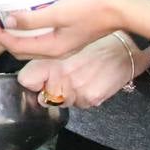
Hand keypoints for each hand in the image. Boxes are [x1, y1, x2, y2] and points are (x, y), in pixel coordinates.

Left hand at [0, 0, 125, 59]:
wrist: (120, 10)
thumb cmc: (91, 9)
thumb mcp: (59, 12)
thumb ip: (33, 19)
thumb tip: (9, 22)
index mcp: (51, 48)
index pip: (16, 47)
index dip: (0, 35)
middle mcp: (56, 52)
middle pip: (22, 50)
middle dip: (6, 37)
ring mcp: (63, 46)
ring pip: (32, 45)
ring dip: (18, 34)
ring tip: (9, 18)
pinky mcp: (69, 38)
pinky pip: (42, 39)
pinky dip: (31, 32)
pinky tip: (31, 18)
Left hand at [15, 33, 142, 107]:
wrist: (124, 50)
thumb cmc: (95, 45)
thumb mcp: (66, 47)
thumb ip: (46, 62)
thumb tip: (32, 80)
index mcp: (51, 60)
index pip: (26, 80)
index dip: (31, 82)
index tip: (37, 82)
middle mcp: (61, 75)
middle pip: (44, 97)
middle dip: (52, 91)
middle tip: (69, 76)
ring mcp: (75, 89)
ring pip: (64, 102)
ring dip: (70, 94)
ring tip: (83, 77)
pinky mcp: (90, 98)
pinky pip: (80, 104)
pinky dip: (85, 97)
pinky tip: (93, 83)